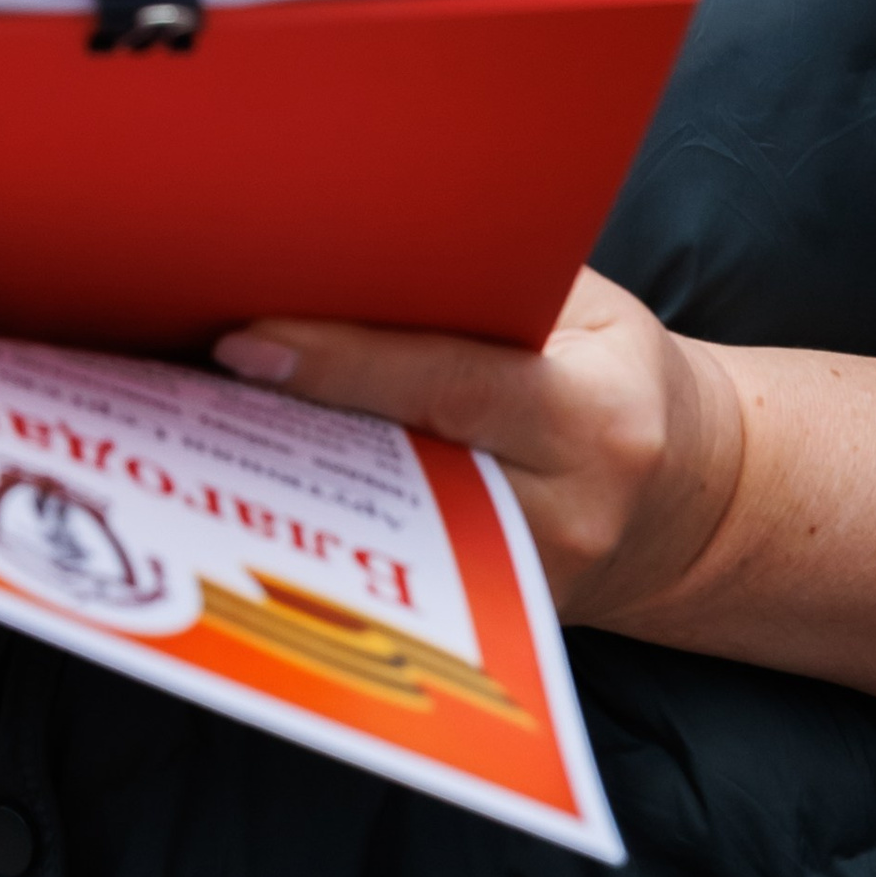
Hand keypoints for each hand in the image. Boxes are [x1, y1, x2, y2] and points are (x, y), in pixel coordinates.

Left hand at [213, 267, 745, 625]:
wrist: (692, 497)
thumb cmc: (620, 373)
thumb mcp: (587, 309)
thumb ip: (490, 287)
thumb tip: (349, 250)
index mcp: (595, 419)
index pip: (451, 384)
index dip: (343, 363)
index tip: (244, 342)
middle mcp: (564, 518)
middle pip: (397, 470)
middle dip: (289, 427)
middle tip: (183, 383)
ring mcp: (525, 590)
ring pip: (379, 537)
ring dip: (285, 484)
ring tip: (194, 429)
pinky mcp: (488, 626)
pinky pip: (391, 572)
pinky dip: (320, 527)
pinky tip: (251, 485)